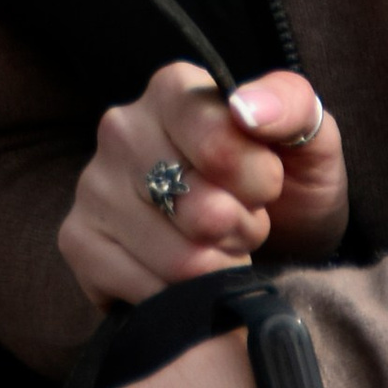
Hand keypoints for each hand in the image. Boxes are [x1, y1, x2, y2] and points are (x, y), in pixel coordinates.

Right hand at [57, 60, 348, 309]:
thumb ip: (290, 105)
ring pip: (174, 258)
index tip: (270, 184)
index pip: (218, 145)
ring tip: (221, 248)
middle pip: (197, 208)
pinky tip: (186, 279)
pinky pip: (141, 290)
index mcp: (172, 89)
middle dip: (240, 230)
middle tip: (244, 223)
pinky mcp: (78, 241)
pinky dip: (181, 299)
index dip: (259, 181)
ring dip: (216, 268)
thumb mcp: (309, 138)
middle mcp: (121, 128)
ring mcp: (93, 185)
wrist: (271, 242)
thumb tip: (246, 108)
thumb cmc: (288, 183)